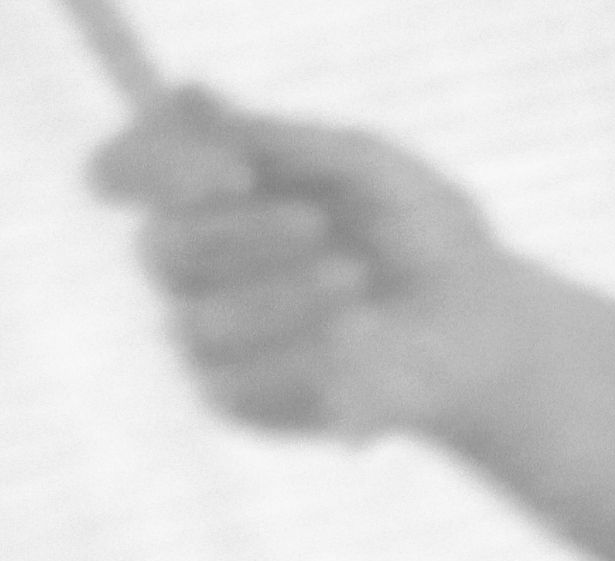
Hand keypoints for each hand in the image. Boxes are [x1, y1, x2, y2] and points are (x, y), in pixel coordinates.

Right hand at [91, 89, 535, 436]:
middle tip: (322, 228)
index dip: (153, 169)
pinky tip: (360, 355)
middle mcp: (190, 264)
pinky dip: (300, 368)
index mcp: (204, 194)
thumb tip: (189, 99)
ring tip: (360, 289)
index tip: (235, 171)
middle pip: (161, 249)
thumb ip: (287, 140)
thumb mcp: (374, 168)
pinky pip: (235, 389)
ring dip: (282, 303)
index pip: (121, 173)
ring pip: (198, 325)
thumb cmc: (425, 234)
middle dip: (244, 236)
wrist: (487, 331)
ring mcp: (207, 335)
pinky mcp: (238, 401)